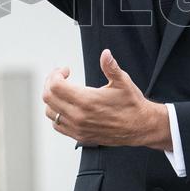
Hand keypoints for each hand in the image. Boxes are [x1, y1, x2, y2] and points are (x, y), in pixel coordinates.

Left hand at [42, 49, 170, 148]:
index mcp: (87, 101)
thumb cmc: (132, 104)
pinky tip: (66, 105)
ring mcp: (78, 128)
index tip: (66, 70)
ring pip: (50, 112)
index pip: (55, 86)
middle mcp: (79, 116)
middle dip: (51, 82)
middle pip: (48, 97)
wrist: (141, 126)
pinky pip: (57, 125)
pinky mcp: (80, 136)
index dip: (56, 74)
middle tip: (60, 77)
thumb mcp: (123, 82)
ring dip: (52, 98)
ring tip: (63, 90)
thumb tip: (105, 54)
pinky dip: (56, 113)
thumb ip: (111, 67)